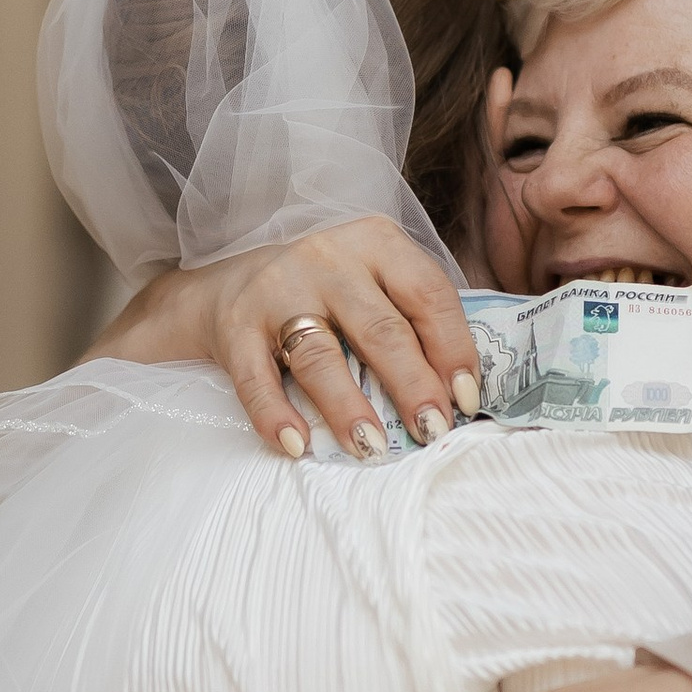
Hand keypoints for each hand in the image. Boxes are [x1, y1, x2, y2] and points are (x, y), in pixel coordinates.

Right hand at [86, 223, 481, 460]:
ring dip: (349, 408)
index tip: (466, 398)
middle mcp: (327, 258)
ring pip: (322, 355)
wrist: (225, 285)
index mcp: (375, 243)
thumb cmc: (323, 293)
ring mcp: (276, 290)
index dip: (453, 348)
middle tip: (433, 432)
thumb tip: (461, 393)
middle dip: (413, 386)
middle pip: (382, 328)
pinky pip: (256, 378)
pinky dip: (275, 415)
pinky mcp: (234, 326)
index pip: (428, 293)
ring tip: (371, 448)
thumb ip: (413, 319)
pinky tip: (297, 446)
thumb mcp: (372, 282)